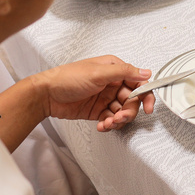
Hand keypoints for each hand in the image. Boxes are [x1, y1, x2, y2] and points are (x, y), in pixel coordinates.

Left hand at [31, 56, 154, 131]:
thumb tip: (146, 73)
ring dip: (118, 119)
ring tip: (109, 123)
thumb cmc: (67, 78)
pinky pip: (111, 119)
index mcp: (115, 69)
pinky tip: (103, 125)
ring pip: (122, 111)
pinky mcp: (98, 110)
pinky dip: (109, 124)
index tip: (148, 107)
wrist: (45, 95)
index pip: (138, 82)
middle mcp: (112, 83)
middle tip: (120, 117)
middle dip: (129, 111)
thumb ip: (124, 72)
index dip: (145, 95)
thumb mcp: (98, 72)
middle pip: (132, 100)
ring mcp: (105, 97)